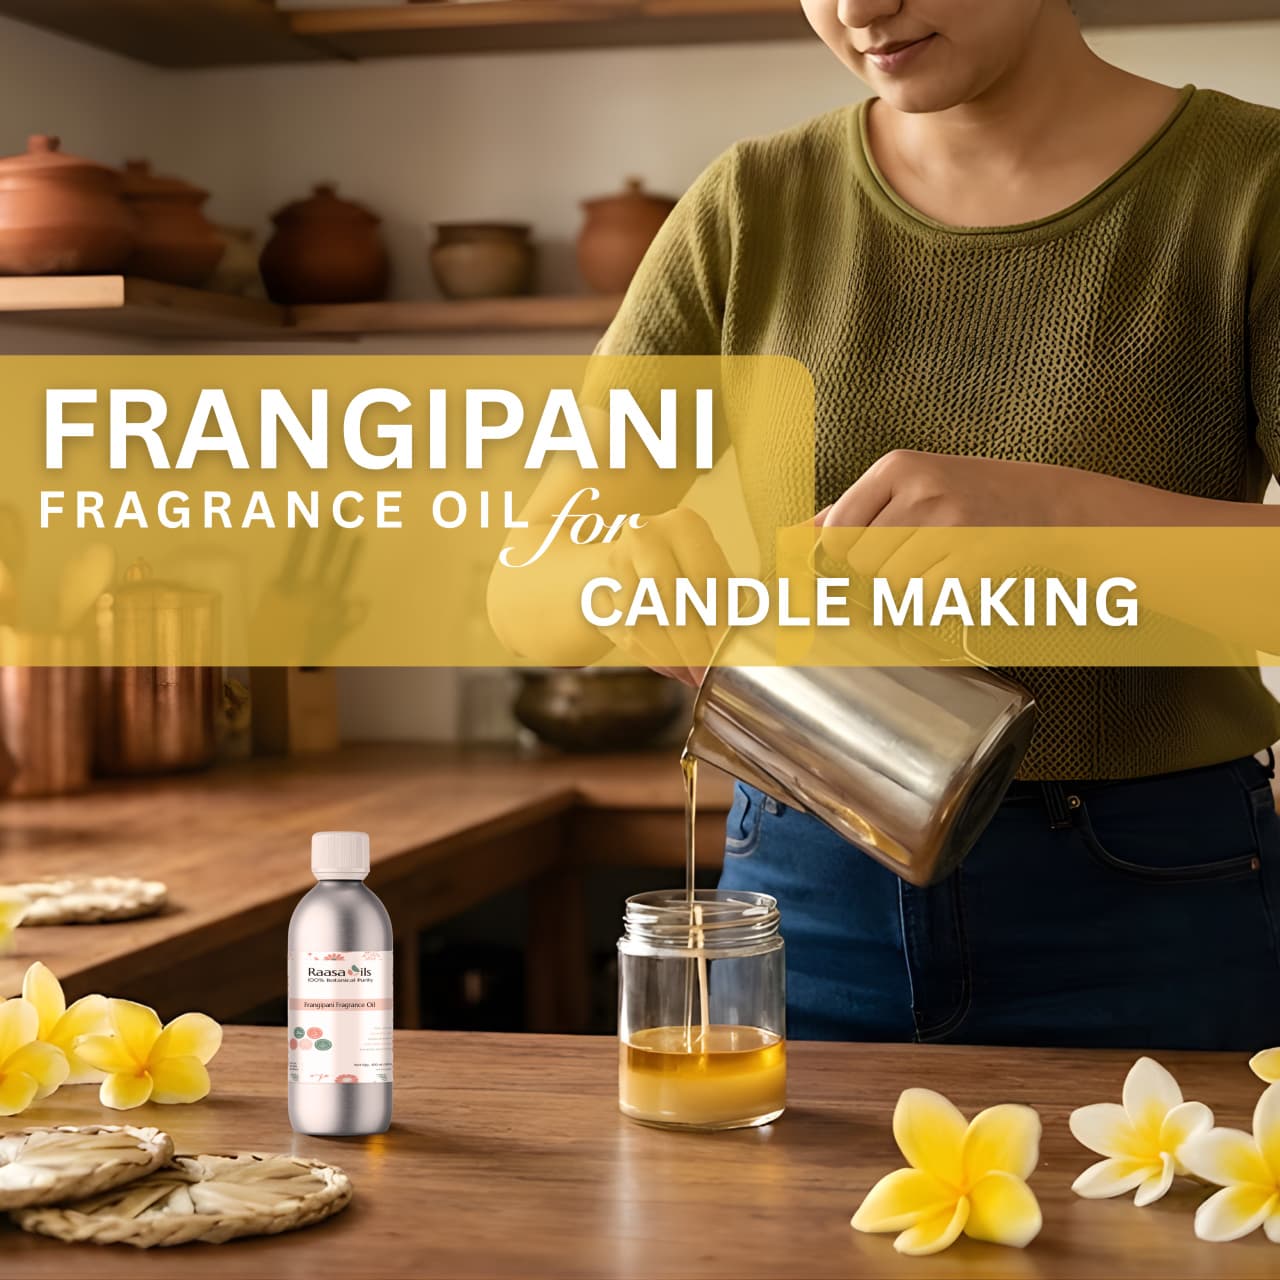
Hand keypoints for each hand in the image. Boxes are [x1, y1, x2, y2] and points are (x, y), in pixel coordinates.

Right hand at [598, 507, 731, 686]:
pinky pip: (625, 633)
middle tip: (709, 672)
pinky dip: (650, 655)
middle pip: (674, 603)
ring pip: (646, 623)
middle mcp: (644, 535)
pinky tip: (670, 665)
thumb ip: (728, 600)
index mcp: (684, 525)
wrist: (622, 557)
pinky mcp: (594, 589)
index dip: (719, 624)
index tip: (730, 655)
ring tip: (691, 674)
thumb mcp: (708, 570)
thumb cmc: (681, 569)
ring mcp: (614, 561)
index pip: (707, 582)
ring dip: (672, 656)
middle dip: (694, 646)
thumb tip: (749, 644)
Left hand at [818, 449, 1109, 580]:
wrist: (1045, 504)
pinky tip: (954, 573)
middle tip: (916, 553)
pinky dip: (933, 597)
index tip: (861, 556)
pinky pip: (923, 599)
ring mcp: (949, 523)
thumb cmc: (967, 496)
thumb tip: (797, 537)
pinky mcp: (971, 557)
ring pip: (890, 584)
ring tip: (939, 559)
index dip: (842, 555)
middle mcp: (920, 489)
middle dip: (879, 570)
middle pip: (860, 562)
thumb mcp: (910, 484)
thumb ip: (852, 508)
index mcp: (896, 467)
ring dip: (908, 585)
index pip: (836, 531)